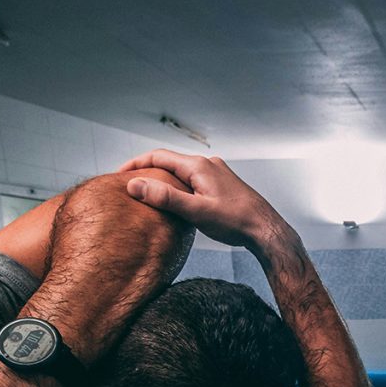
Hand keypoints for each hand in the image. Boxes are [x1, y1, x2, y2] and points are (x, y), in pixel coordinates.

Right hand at [119, 149, 286, 251]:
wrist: (266, 230)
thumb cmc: (236, 222)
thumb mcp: (196, 212)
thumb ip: (165, 198)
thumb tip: (135, 185)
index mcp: (198, 166)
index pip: (159, 156)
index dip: (136, 164)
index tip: (119, 175)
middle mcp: (207, 164)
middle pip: (170, 162)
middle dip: (148, 171)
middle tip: (130, 185)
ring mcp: (216, 173)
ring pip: (182, 171)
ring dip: (163, 179)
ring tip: (148, 194)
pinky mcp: (221, 185)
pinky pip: (193, 180)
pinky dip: (178, 186)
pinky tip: (176, 201)